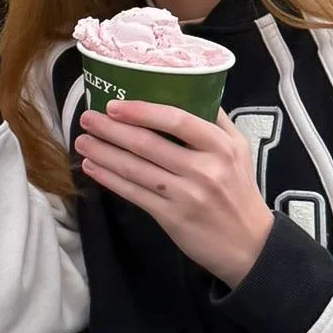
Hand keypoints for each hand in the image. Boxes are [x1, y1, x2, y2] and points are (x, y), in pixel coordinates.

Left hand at [76, 102, 272, 286]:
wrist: (250, 245)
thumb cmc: (239, 191)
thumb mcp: (239, 150)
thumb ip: (216, 120)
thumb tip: (189, 87)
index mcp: (221, 146)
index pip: (177, 119)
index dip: (142, 111)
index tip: (114, 104)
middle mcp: (204, 169)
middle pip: (148, 144)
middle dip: (111, 129)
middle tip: (87, 118)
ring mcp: (186, 194)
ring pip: (135, 169)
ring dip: (103, 153)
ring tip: (82, 141)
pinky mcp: (172, 217)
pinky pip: (134, 193)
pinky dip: (109, 179)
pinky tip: (92, 167)